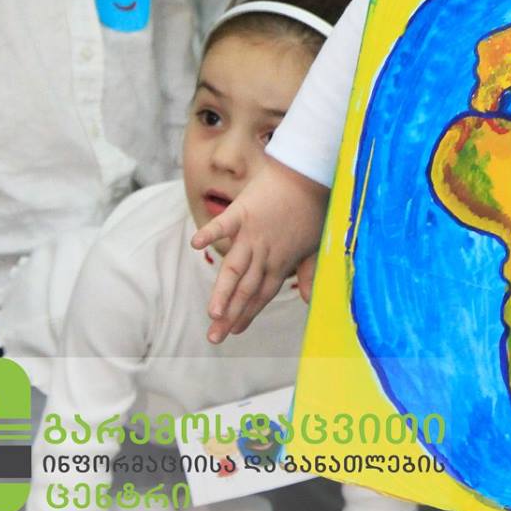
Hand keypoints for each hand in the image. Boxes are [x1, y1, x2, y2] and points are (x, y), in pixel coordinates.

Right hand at [190, 157, 330, 341]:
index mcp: (281, 261)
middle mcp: (266, 252)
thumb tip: (310, 301)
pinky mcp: (244, 210)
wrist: (311, 171)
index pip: (262, 294)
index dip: (248, 314)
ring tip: (212, 312)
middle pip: (246, 288)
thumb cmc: (314, 207)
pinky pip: (224, 223)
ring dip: (223, 291)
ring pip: (235, 267)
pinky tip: (196, 245)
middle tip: (214, 338)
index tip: (234, 331)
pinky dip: (210, 233)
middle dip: (230, 315)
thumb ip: (310, 272)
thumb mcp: (315, 244)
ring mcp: (254, 233)